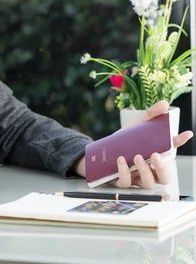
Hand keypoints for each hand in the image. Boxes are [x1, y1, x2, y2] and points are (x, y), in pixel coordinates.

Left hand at [73, 100, 192, 187]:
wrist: (100, 152)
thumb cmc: (124, 143)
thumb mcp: (137, 128)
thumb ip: (151, 116)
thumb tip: (164, 103)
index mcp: (155, 158)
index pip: (170, 152)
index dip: (178, 142)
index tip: (186, 133)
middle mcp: (149, 171)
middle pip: (164, 177)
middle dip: (162, 168)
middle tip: (155, 155)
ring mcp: (136, 178)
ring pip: (147, 183)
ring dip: (144, 170)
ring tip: (137, 156)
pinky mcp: (121, 182)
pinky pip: (125, 182)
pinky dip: (124, 171)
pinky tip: (120, 160)